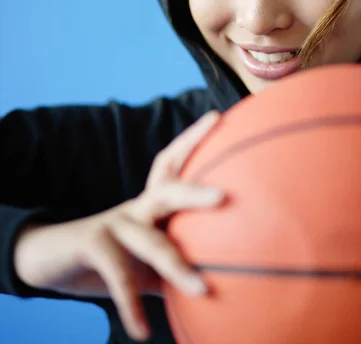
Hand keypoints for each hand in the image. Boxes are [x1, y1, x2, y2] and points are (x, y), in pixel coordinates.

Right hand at [14, 111, 222, 340]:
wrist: (55, 258)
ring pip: (149, 240)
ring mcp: (114, 224)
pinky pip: (118, 277)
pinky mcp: (94, 246)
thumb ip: (180, 267)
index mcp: (152, 204)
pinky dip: (131, 306)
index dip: (194, 139)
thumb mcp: (149, 259)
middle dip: (194, 191)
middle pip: (167, 188)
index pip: (174, 163)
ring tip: (201, 290)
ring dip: (175, 266)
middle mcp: (137, 207)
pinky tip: (141, 331)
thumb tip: (225, 290)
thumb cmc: (115, 255)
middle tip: (223, 197)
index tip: (217, 117)